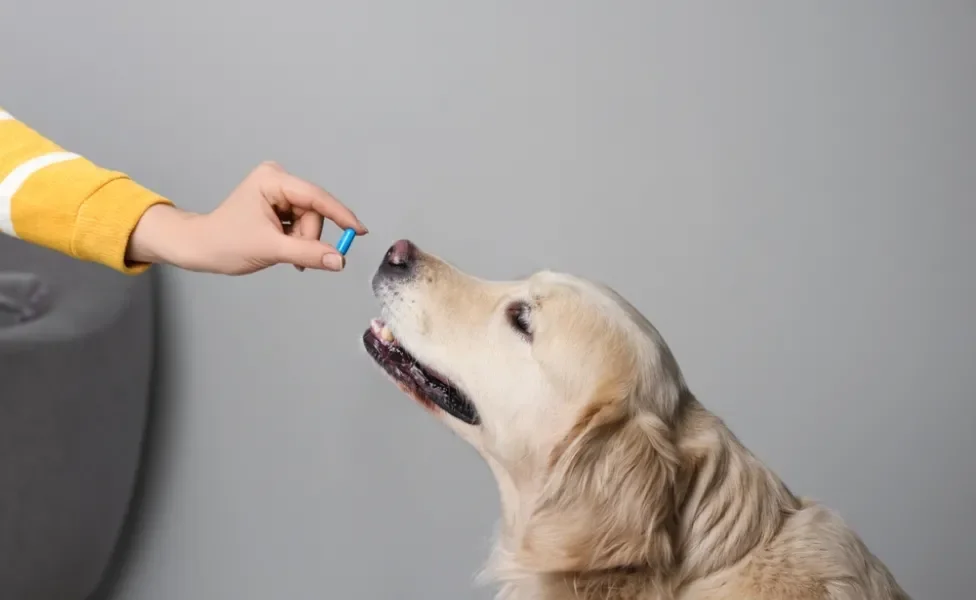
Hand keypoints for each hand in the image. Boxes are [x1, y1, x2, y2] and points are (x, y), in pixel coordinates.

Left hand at [126, 161, 366, 273]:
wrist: (201, 248)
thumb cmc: (225, 243)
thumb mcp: (271, 250)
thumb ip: (308, 254)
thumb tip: (339, 260)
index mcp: (272, 180)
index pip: (316, 197)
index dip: (340, 215)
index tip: (359, 232)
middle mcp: (276, 180)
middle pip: (314, 211)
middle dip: (309, 236)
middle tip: (296, 257)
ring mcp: (277, 192)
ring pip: (309, 220)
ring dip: (303, 241)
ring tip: (285, 255)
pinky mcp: (277, 205)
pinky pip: (301, 223)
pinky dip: (298, 240)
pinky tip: (286, 250)